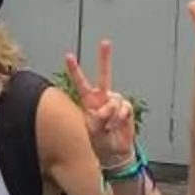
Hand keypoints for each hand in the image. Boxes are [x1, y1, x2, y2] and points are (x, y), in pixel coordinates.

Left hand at [62, 39, 137, 171]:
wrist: (115, 153)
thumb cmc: (100, 142)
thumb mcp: (92, 131)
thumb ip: (98, 117)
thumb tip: (108, 106)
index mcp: (89, 102)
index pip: (81, 83)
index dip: (75, 70)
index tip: (68, 55)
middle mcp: (103, 98)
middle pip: (104, 75)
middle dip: (105, 58)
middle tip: (105, 42)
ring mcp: (115, 102)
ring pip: (113, 100)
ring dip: (110, 115)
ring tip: (108, 126)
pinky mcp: (126, 108)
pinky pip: (123, 108)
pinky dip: (120, 118)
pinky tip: (118, 125)